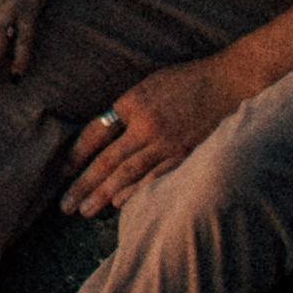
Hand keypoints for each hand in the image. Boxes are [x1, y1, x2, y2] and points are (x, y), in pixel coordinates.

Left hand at [62, 47, 275, 214]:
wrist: (230, 82)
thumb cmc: (188, 81)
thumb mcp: (150, 84)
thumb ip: (127, 108)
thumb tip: (105, 132)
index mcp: (132, 102)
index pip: (96, 132)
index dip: (77, 154)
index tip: (63, 171)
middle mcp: (146, 125)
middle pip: (108, 160)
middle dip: (84, 184)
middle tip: (66, 205)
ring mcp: (167, 142)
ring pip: (128, 174)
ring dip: (104, 194)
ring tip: (85, 211)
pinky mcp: (186, 154)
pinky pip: (156, 178)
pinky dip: (137, 192)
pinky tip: (120, 204)